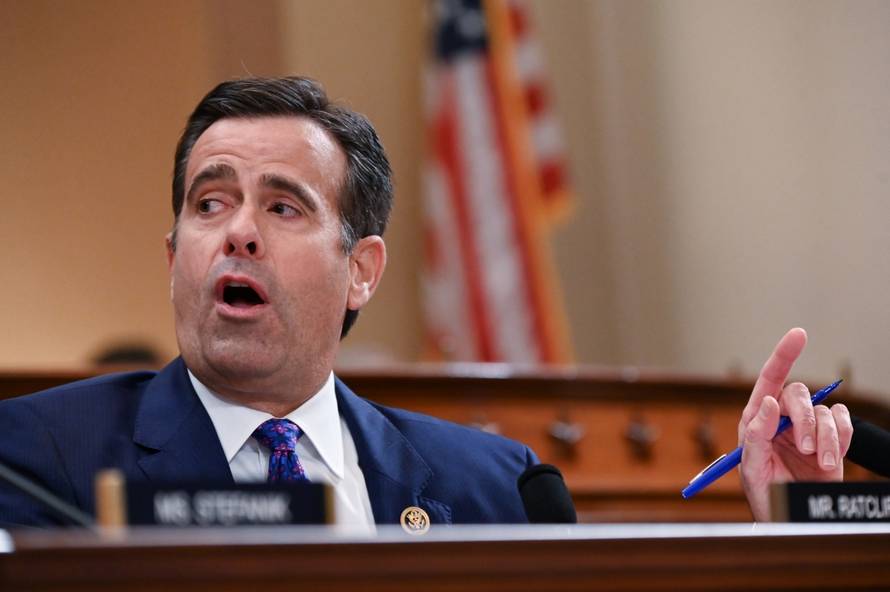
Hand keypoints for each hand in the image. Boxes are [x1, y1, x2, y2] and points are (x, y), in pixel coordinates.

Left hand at [737, 328, 852, 520]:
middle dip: (803, 417)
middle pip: (799, 393)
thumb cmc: (764, 494)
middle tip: (802, 446)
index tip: (799, 334)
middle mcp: (782, 418)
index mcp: (757, 418)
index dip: (783, 355)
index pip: (769, 379)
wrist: (790, 519)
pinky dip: (841, 439)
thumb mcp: (750, 467)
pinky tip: (830, 460)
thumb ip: (754, 434)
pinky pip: (843, 423)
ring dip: (823, 436)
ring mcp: (809, 430)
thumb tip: (767, 402)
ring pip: (825, 410)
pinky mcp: (832, 442)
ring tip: (817, 462)